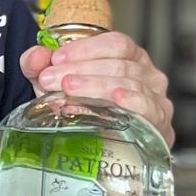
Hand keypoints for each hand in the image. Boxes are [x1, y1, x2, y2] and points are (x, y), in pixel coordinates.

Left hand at [20, 31, 174, 147]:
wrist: (103, 151)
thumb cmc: (83, 109)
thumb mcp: (56, 85)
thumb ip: (39, 67)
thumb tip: (35, 56)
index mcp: (129, 57)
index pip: (114, 44)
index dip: (85, 49)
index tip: (56, 58)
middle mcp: (147, 74)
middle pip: (118, 64)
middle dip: (81, 70)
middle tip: (51, 79)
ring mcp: (156, 98)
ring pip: (129, 83)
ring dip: (96, 85)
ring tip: (68, 91)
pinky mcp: (159, 124)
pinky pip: (148, 107)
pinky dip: (132, 101)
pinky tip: (117, 99)